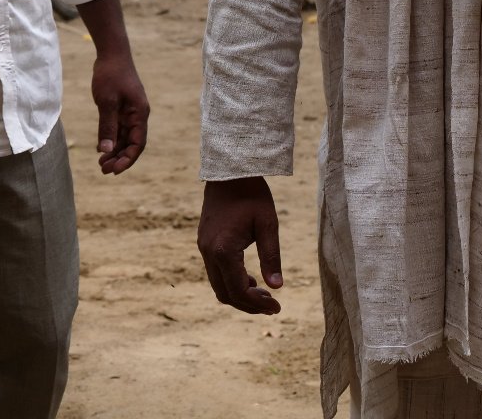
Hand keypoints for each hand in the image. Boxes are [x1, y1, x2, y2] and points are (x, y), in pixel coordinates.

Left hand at [91, 50, 147, 173]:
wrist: (112, 54)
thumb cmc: (111, 75)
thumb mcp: (107, 102)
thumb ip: (107, 126)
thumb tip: (106, 150)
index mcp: (140, 113)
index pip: (138, 143)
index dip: (128, 159)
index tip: (114, 170)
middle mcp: (138, 115)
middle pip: (132, 143)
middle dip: (120, 158)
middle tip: (103, 170)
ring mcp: (130, 112)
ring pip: (124, 138)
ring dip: (114, 151)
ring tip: (101, 164)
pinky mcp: (121, 108)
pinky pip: (118, 129)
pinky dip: (111, 140)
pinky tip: (101, 149)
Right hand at [197, 177, 283, 314]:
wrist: (229, 172)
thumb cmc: (252, 195)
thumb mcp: (267, 224)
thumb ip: (271, 256)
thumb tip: (278, 287)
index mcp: (224, 250)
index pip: (239, 290)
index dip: (257, 303)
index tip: (277, 308)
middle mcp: (208, 253)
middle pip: (226, 293)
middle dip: (249, 304)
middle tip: (272, 307)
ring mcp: (204, 249)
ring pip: (219, 285)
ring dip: (240, 295)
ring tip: (265, 296)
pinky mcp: (205, 244)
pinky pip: (216, 273)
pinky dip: (232, 282)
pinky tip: (251, 280)